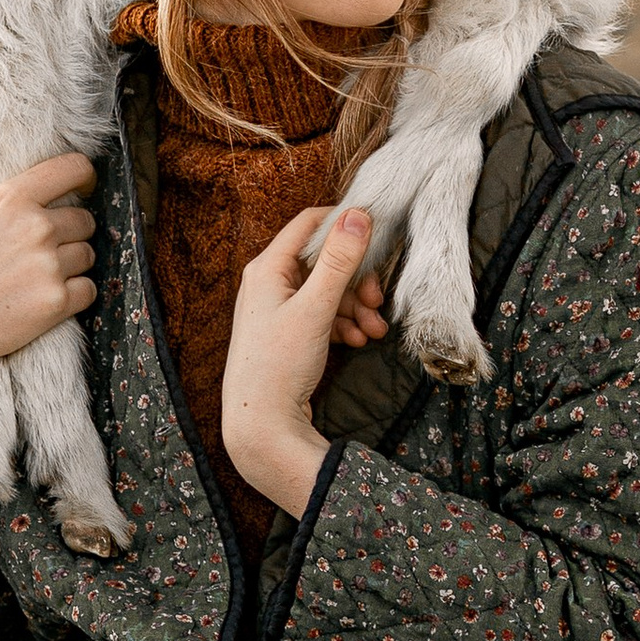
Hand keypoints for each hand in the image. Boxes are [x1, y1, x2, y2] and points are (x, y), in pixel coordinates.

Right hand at [0, 153, 96, 512]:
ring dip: (71, 269)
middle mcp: (31, 223)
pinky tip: (37, 313)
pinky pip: (90, 289)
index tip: (76, 186)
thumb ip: (9, 213)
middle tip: (30, 262)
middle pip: (86, 217)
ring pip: (91, 253)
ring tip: (26, 291)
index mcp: (5, 198)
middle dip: (69, 235)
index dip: (80, 177)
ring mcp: (47, 262)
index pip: (74, 165)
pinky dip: (73, 300)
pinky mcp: (58, 301)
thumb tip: (63, 192)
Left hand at [222, 203, 376, 521]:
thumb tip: (358, 214)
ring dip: (354, 305)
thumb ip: (339, 261)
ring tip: (373, 329)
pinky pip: (321, 315)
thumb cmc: (279, 366)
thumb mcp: (315, 309)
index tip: (377, 236)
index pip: (309, 224)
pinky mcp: (287, 333)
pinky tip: (359, 341)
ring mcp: (276, 309)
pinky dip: (343, 323)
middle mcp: (268, 283)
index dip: (344, 225)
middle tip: (377, 298)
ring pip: (326, 291)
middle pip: (322, 261)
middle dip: (355, 279)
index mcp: (267, 268)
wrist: (262, 425)